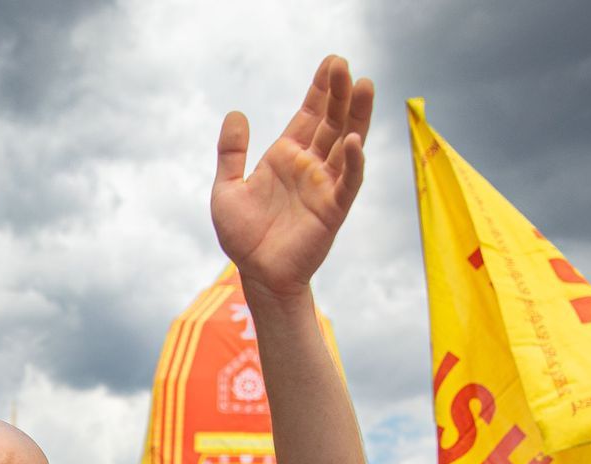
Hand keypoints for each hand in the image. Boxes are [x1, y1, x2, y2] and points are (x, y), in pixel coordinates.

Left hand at [212, 55, 372, 299]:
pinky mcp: (332, 209)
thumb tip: (236, 114)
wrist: (255, 274)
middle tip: (344, 65)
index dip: (321, 89)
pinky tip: (352, 141)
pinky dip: (352, 162)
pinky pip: (347, 182)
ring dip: (356, 116)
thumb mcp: (226, 189)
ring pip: (346, 143)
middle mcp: (310, 166)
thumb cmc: (243, 237)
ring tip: (364, 85)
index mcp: (287, 156)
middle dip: (339, 93)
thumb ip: (231, 153)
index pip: (310, 114)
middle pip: (332, 121)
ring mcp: (324, 185)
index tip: (331, 62)